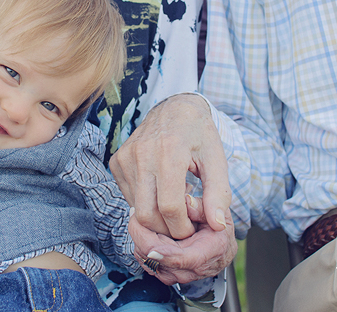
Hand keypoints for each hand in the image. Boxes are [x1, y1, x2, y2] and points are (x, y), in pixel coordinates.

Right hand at [110, 94, 230, 238]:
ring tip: (174, 203)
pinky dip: (144, 203)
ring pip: (135, 209)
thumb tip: (217, 225)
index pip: (169, 207)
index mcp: (170, 151)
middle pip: (147, 214)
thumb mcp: (216, 159)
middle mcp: (142, 154)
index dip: (182, 227)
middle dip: (166, 229)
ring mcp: (125, 157)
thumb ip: (219, 193)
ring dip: (155, 217)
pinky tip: (160, 191)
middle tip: (182, 224)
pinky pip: (128, 197)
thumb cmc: (198, 133)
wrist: (174, 108)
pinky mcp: (117, 161)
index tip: (192, 228)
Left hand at [129, 194, 236, 285]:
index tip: (143, 234)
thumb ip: (202, 206)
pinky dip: (142, 246)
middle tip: (135, 212)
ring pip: (148, 262)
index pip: (179, 258)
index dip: (158, 248)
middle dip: (142, 235)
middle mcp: (191, 270)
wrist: (222, 247)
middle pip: (155, 260)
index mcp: (207, 253)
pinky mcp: (168, 275)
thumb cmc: (219, 227)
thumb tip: (186, 202)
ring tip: (141, 220)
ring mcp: (178, 275)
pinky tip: (145, 231)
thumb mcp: (217, 210)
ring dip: (140, 240)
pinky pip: (147, 262)